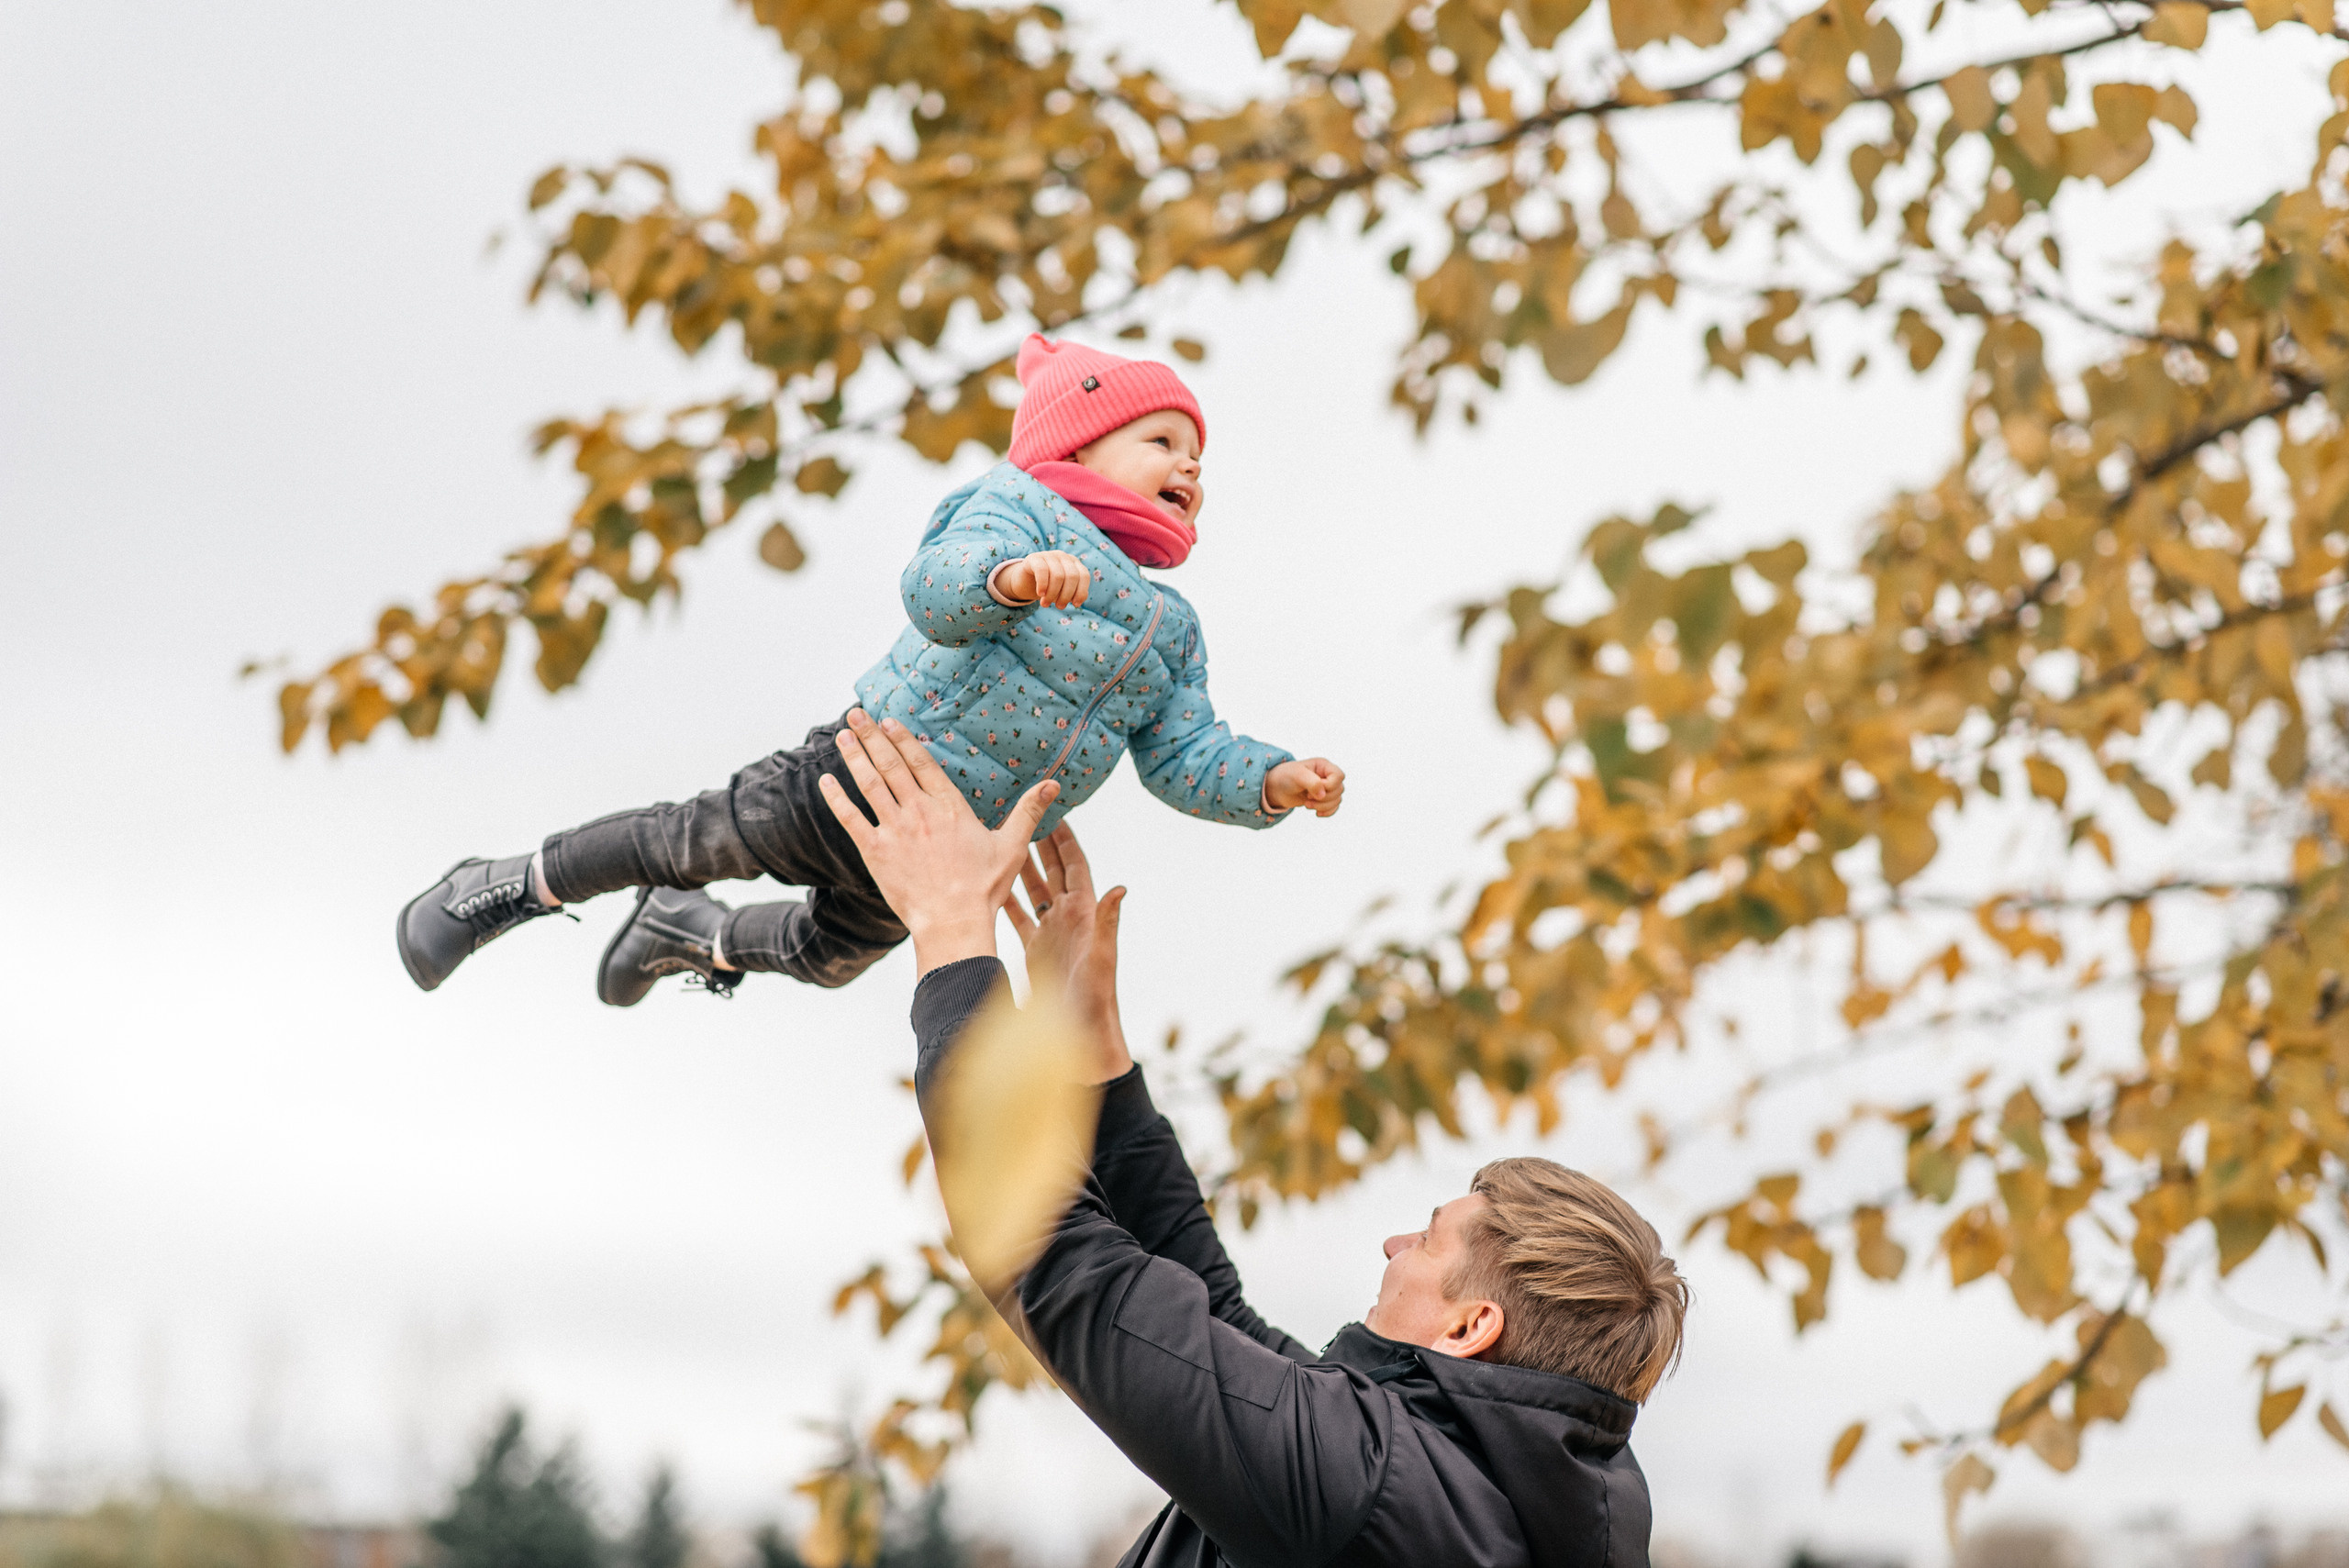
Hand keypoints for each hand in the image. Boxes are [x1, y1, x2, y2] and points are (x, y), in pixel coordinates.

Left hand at [816, 709, 1058, 973]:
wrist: (953, 921)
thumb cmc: (983, 887)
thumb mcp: (1012, 845)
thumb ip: (1029, 811)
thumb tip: (1053, 783)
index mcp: (949, 807)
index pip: (921, 763)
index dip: (903, 739)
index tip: (888, 721)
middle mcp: (919, 811)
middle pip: (891, 765)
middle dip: (871, 737)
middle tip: (856, 715)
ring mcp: (895, 830)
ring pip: (869, 784)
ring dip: (854, 758)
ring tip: (843, 736)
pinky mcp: (875, 851)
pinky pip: (850, 819)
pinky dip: (836, 798)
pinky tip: (826, 782)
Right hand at [996, 550, 1091, 607]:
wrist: (1026, 581)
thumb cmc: (1049, 587)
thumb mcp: (1062, 591)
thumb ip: (1072, 594)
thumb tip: (1077, 601)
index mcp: (1074, 563)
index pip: (1084, 576)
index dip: (1081, 591)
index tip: (1075, 605)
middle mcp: (1063, 557)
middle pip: (1072, 576)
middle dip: (1066, 595)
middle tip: (1059, 607)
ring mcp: (1049, 555)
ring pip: (1058, 575)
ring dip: (1052, 594)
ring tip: (1045, 604)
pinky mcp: (1034, 558)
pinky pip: (1042, 570)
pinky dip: (1043, 584)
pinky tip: (1040, 594)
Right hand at [1001, 825, 1132, 1083]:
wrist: (1081, 1038)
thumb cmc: (1095, 1001)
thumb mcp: (1101, 960)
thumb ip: (1108, 924)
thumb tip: (1121, 888)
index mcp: (1086, 914)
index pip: (1075, 866)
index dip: (1066, 839)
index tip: (1054, 811)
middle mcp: (1071, 919)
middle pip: (1054, 871)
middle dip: (1041, 842)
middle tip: (1025, 814)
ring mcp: (1053, 934)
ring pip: (1035, 891)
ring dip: (1022, 866)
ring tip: (1004, 840)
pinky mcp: (1037, 950)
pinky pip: (1021, 917)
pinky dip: (1009, 899)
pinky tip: (994, 886)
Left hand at [1266, 757, 1345, 817]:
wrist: (1277, 788)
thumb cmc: (1286, 777)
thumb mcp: (1297, 775)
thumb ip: (1312, 782)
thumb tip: (1323, 795)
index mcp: (1323, 766)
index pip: (1338, 776)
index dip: (1329, 786)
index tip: (1311, 789)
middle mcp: (1328, 776)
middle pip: (1339, 790)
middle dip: (1324, 798)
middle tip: (1307, 798)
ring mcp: (1327, 788)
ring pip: (1337, 800)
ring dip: (1323, 806)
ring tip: (1307, 804)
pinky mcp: (1324, 799)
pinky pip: (1334, 807)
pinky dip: (1327, 812)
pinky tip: (1317, 813)